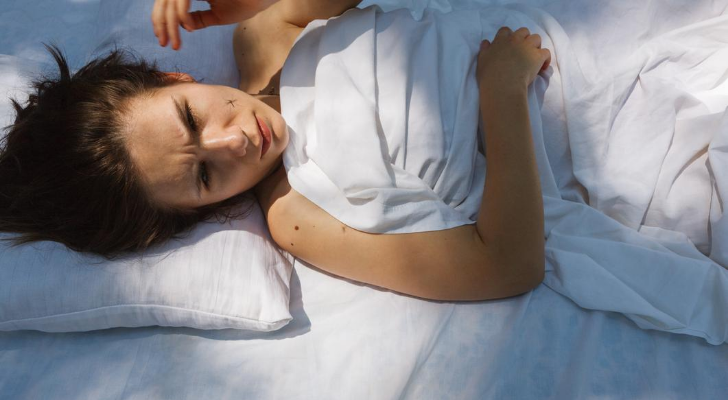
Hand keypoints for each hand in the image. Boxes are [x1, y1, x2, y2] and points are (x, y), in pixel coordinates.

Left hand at [152, 0, 277, 49]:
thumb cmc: (245, 3)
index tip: (164, 39)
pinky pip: (182, 0)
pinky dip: (182, 15)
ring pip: (170, 2)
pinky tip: (188, 28)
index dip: (161, 20)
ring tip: (175, 43)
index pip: (168, 3)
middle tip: (164, 44)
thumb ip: (199, 19)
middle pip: (164, 2)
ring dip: (170, 24)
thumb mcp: (217, 14)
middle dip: (161, 24)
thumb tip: (181, 26)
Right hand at [476, 27, 550, 94]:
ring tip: (533, 56)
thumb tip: (486, 42)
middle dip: (524, 38)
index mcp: (501, 40)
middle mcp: (515, 40)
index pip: (506, 30)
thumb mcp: (482, 60)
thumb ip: (485, 49)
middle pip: (524, 31)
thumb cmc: (489, 74)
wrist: (502, 85)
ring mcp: (528, 47)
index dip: (508, 36)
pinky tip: (542, 66)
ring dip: (535, 46)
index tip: (509, 44)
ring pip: (536, 38)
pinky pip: (546, 52)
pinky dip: (545, 59)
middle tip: (522, 50)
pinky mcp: (538, 57)